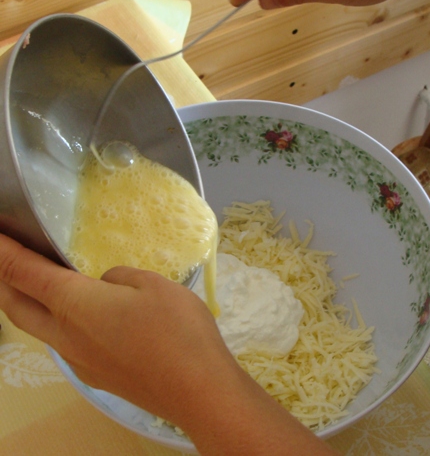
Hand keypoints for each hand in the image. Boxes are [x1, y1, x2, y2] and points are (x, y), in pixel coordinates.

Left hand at [0, 233, 339, 454]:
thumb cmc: (175, 329)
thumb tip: (104, 286)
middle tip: (9, 258)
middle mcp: (65, 336)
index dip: (3, 251)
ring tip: (43, 283)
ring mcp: (79, 361)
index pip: (23, 273)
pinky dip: (58, 321)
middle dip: (5, 280)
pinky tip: (85, 316)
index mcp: (75, 305)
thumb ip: (118, 278)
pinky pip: (64, 342)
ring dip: (29, 303)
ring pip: (38, 328)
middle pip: (16, 307)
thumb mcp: (150, 284)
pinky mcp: (97, 376)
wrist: (198, 390)